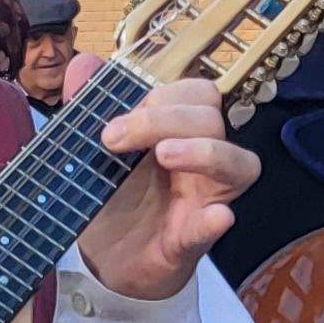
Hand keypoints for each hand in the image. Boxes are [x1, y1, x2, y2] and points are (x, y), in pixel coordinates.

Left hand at [71, 66, 257, 302]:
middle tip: (115, 140)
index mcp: (179, 133)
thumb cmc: (112, 198)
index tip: (112, 124)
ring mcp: (204, 199)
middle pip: (212, 120)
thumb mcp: (94, 149)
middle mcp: (201, 162)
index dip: (162, 98)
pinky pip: (216, 226)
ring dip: (204, 152)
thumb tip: (84, 62)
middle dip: (165, 119)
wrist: (103, 260)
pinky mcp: (193, 240)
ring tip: (165, 156)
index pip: (197, 95)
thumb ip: (90, 105)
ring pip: (239, 164)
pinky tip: (215, 217)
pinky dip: (216, 221)